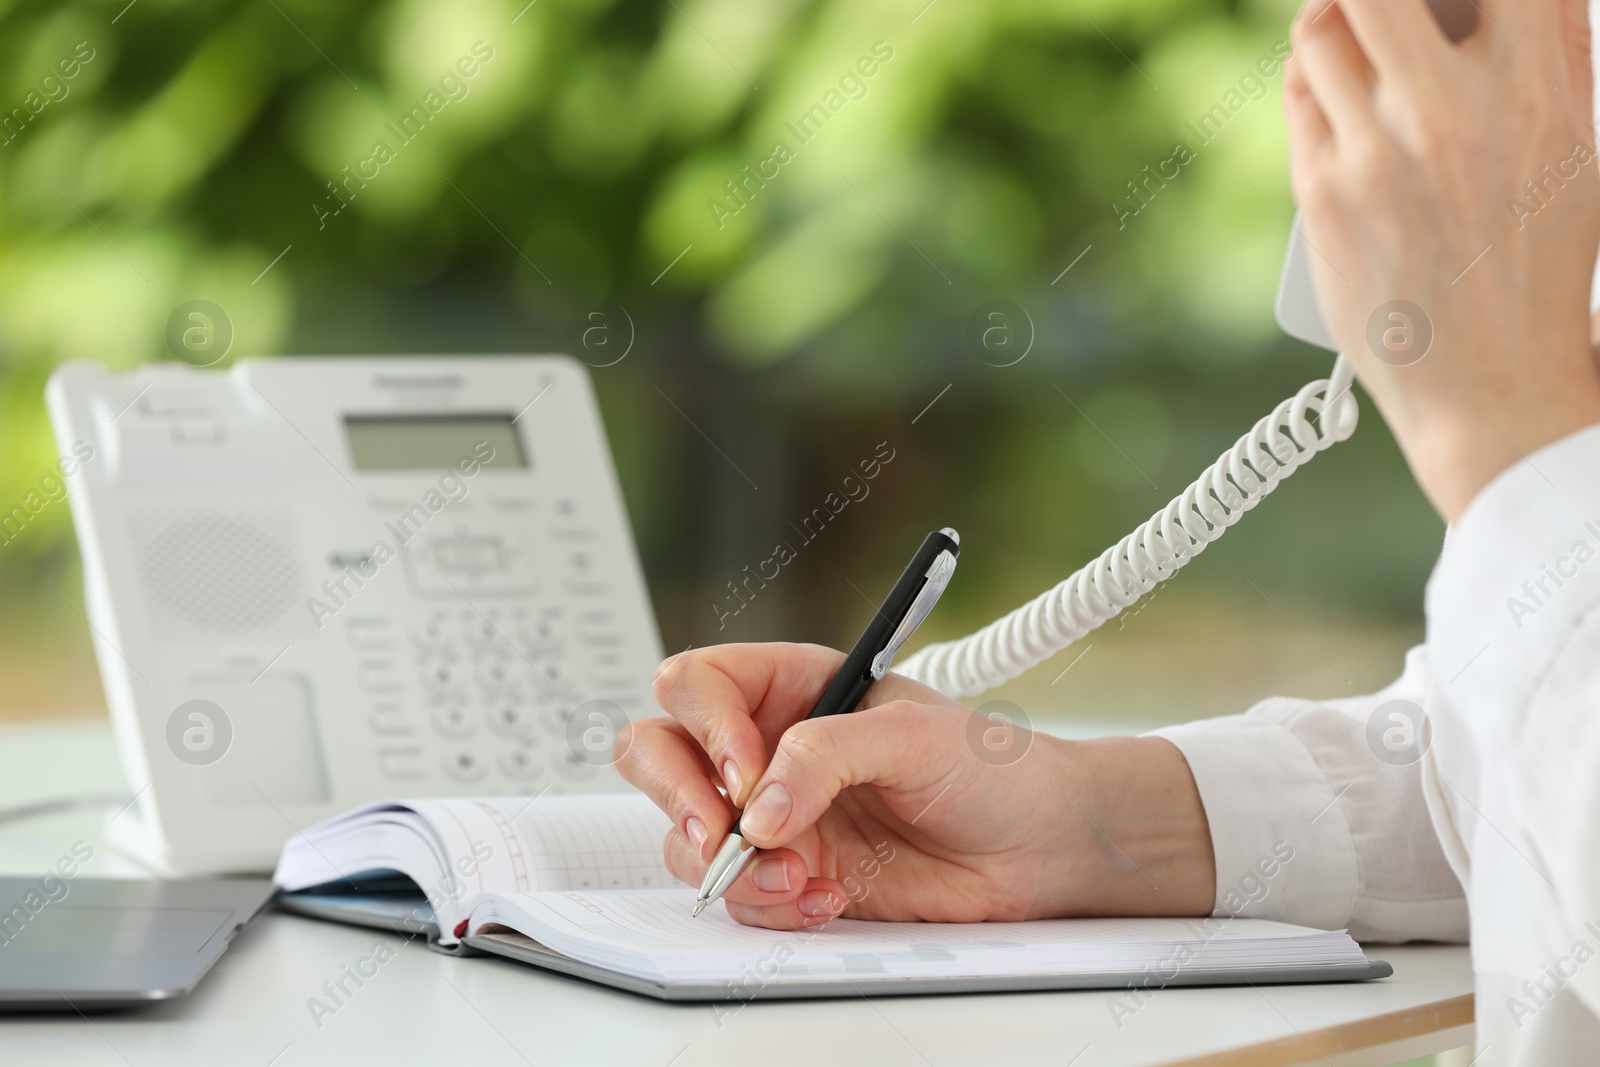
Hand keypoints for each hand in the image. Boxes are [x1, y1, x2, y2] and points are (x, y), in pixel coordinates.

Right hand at [615, 642, 1214, 928]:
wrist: (1038, 846)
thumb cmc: (989, 765)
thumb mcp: (912, 734)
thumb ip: (825, 756)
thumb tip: (757, 808)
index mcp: (791, 685)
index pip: (698, 685)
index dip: (705, 726)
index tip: (746, 770)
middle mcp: (766, 747)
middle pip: (658, 753)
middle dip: (677, 796)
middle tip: (719, 831)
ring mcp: (772, 816)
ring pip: (684, 836)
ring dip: (730, 864)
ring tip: (803, 874)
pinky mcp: (789, 874)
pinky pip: (736, 894)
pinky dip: (768, 903)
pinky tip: (827, 897)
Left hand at [1286, 0, 1599, 520]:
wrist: (1490, 385)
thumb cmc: (1538, 268)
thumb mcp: (1574, 150)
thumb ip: (1553, 55)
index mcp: (1533, 90)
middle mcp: (1449, 113)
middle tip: (1381, 7)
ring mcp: (1375, 154)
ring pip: (1320, 32)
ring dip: (1332, 21)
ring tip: (1352, 36)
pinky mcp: (1320, 193)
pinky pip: (1299, 98)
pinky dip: (1312, 80)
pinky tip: (1329, 90)